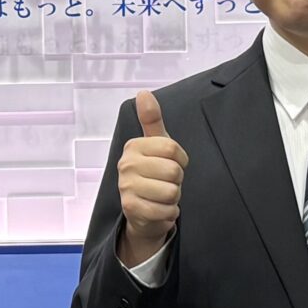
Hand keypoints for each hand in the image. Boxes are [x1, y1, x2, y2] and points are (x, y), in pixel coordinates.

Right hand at [117, 91, 185, 268]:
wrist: (141, 213)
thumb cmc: (153, 175)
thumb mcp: (156, 145)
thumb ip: (152, 120)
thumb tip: (143, 93)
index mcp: (133, 146)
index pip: (172, 149)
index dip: (181, 159)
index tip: (172, 164)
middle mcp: (126, 165)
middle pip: (173, 171)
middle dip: (176, 181)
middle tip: (165, 183)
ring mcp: (126, 187)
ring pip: (172, 192)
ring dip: (173, 199)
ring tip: (162, 196)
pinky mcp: (131, 209)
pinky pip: (167, 211)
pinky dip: (169, 213)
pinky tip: (159, 209)